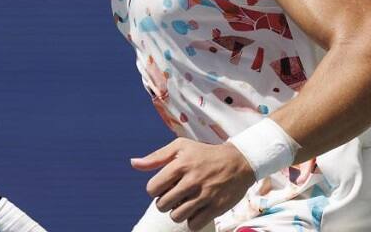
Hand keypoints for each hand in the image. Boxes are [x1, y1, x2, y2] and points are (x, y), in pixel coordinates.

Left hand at [131, 138, 254, 230]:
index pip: (152, 188)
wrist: (238, 162)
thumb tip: (133, 163)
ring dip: (177, 212)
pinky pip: (193, 225)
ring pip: (176, 217)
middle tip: (174, 195)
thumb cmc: (203, 154)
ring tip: (184, 203)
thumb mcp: (179, 147)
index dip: (154, 190)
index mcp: (180, 164)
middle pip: (162, 205)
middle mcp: (191, 180)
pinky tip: (195, 210)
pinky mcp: (216, 207)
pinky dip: (191, 220)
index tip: (163, 186)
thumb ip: (155, 157)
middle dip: (164, 202)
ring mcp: (205, 195)